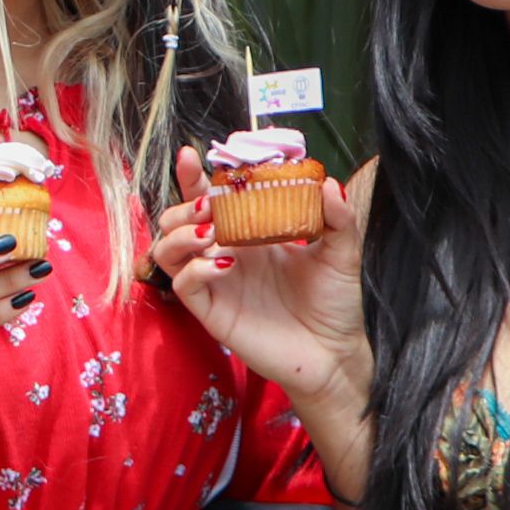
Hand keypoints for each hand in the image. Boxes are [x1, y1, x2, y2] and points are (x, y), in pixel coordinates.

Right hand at [149, 149, 369, 413]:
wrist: (335, 354)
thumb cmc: (334, 303)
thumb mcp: (342, 252)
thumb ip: (337, 217)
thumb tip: (327, 182)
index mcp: (249, 234)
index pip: (209, 199)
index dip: (193, 177)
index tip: (191, 155)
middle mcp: (225, 254)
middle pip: (176, 220)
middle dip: (184, 204)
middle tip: (211, 205)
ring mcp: (215, 284)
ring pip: (167, 250)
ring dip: (180, 233)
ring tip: (211, 231)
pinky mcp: (212, 312)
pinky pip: (183, 284)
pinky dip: (195, 268)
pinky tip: (225, 264)